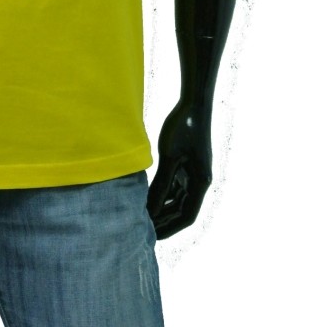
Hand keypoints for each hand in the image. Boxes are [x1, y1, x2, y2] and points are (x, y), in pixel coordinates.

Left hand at [146, 100, 212, 239]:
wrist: (193, 105)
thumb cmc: (183, 128)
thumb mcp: (170, 157)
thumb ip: (161, 184)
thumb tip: (151, 209)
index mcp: (200, 183)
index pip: (186, 216)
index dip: (170, 228)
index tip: (153, 237)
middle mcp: (199, 181)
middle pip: (181, 210)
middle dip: (164, 221)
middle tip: (142, 230)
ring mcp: (193, 173)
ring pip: (177, 198)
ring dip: (162, 207)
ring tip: (142, 216)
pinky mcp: (186, 164)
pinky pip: (174, 185)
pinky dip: (162, 193)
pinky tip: (146, 197)